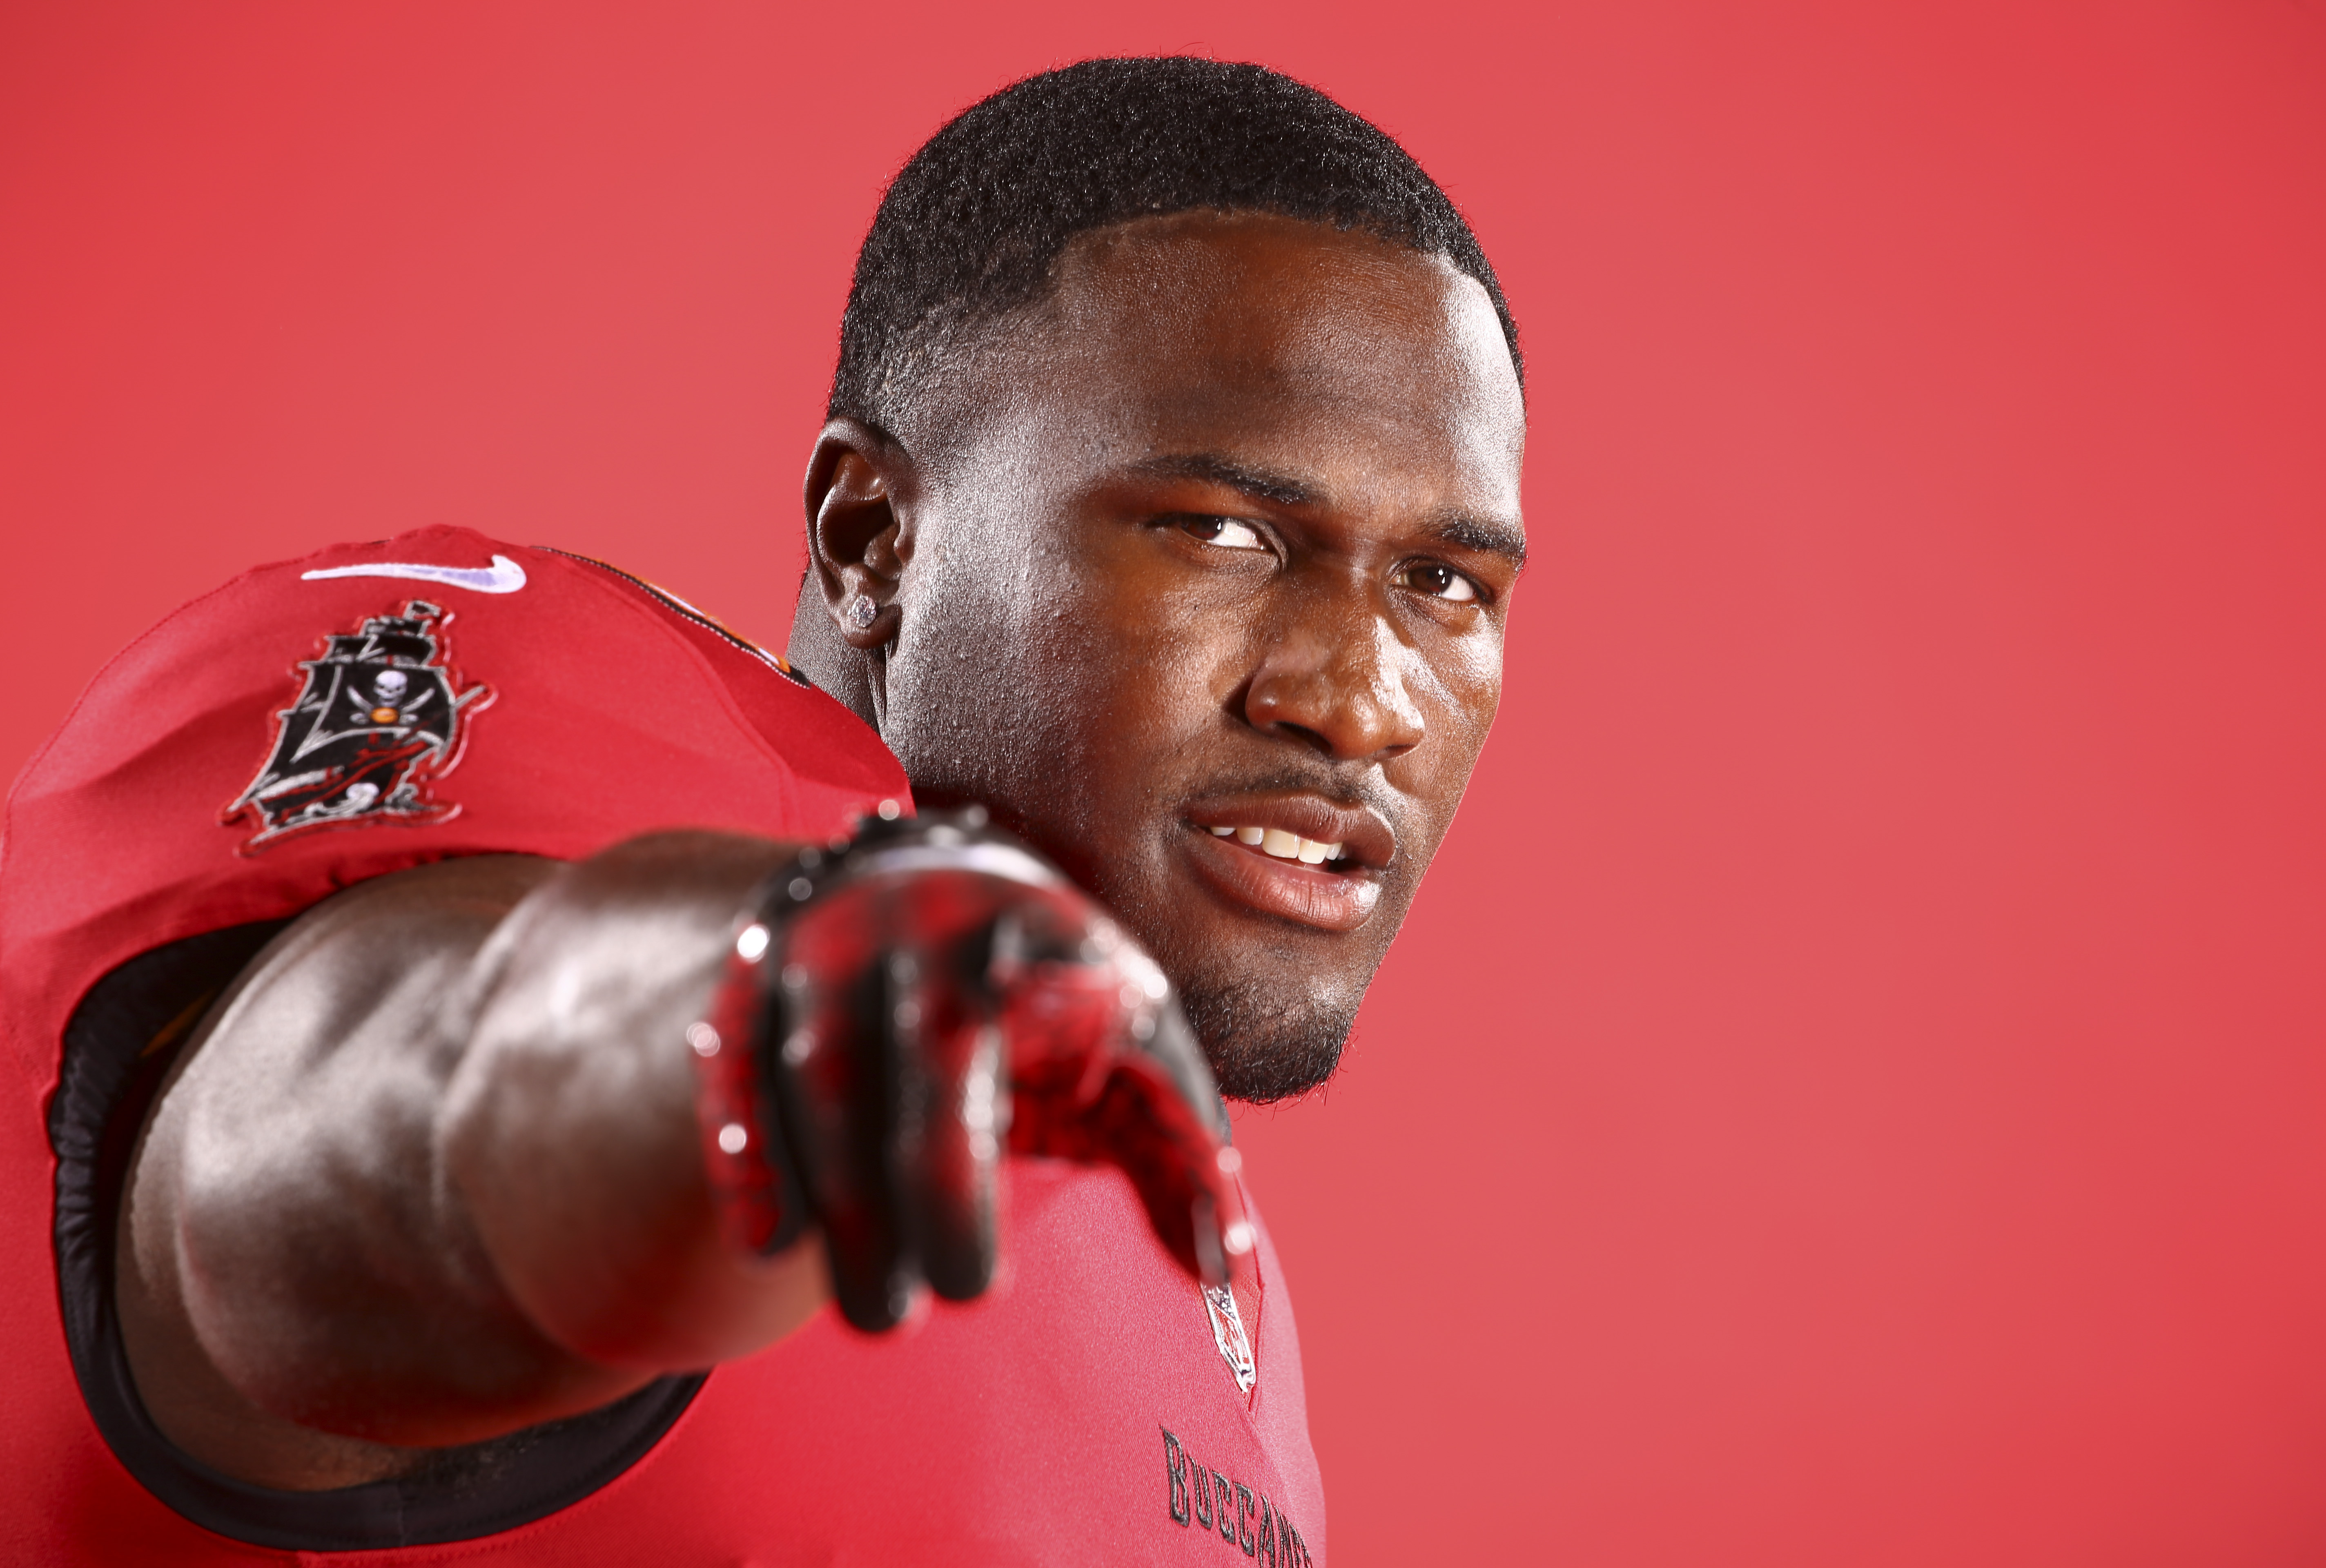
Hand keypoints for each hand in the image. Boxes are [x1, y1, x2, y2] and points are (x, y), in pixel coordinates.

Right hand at [695, 810, 1252, 1330]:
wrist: (915, 884)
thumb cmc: (1048, 1006)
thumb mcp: (1126, 1053)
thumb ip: (1179, 1157)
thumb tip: (1223, 1280)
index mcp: (1051, 931)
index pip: (1073, 1009)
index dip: (1067, 1090)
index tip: (1070, 1169)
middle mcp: (938, 918)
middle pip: (939, 1051)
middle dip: (946, 1185)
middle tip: (971, 1296)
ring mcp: (837, 940)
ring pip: (829, 1071)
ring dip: (852, 1201)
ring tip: (882, 1316)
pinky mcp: (756, 972)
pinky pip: (738, 1063)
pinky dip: (752, 1153)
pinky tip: (771, 1245)